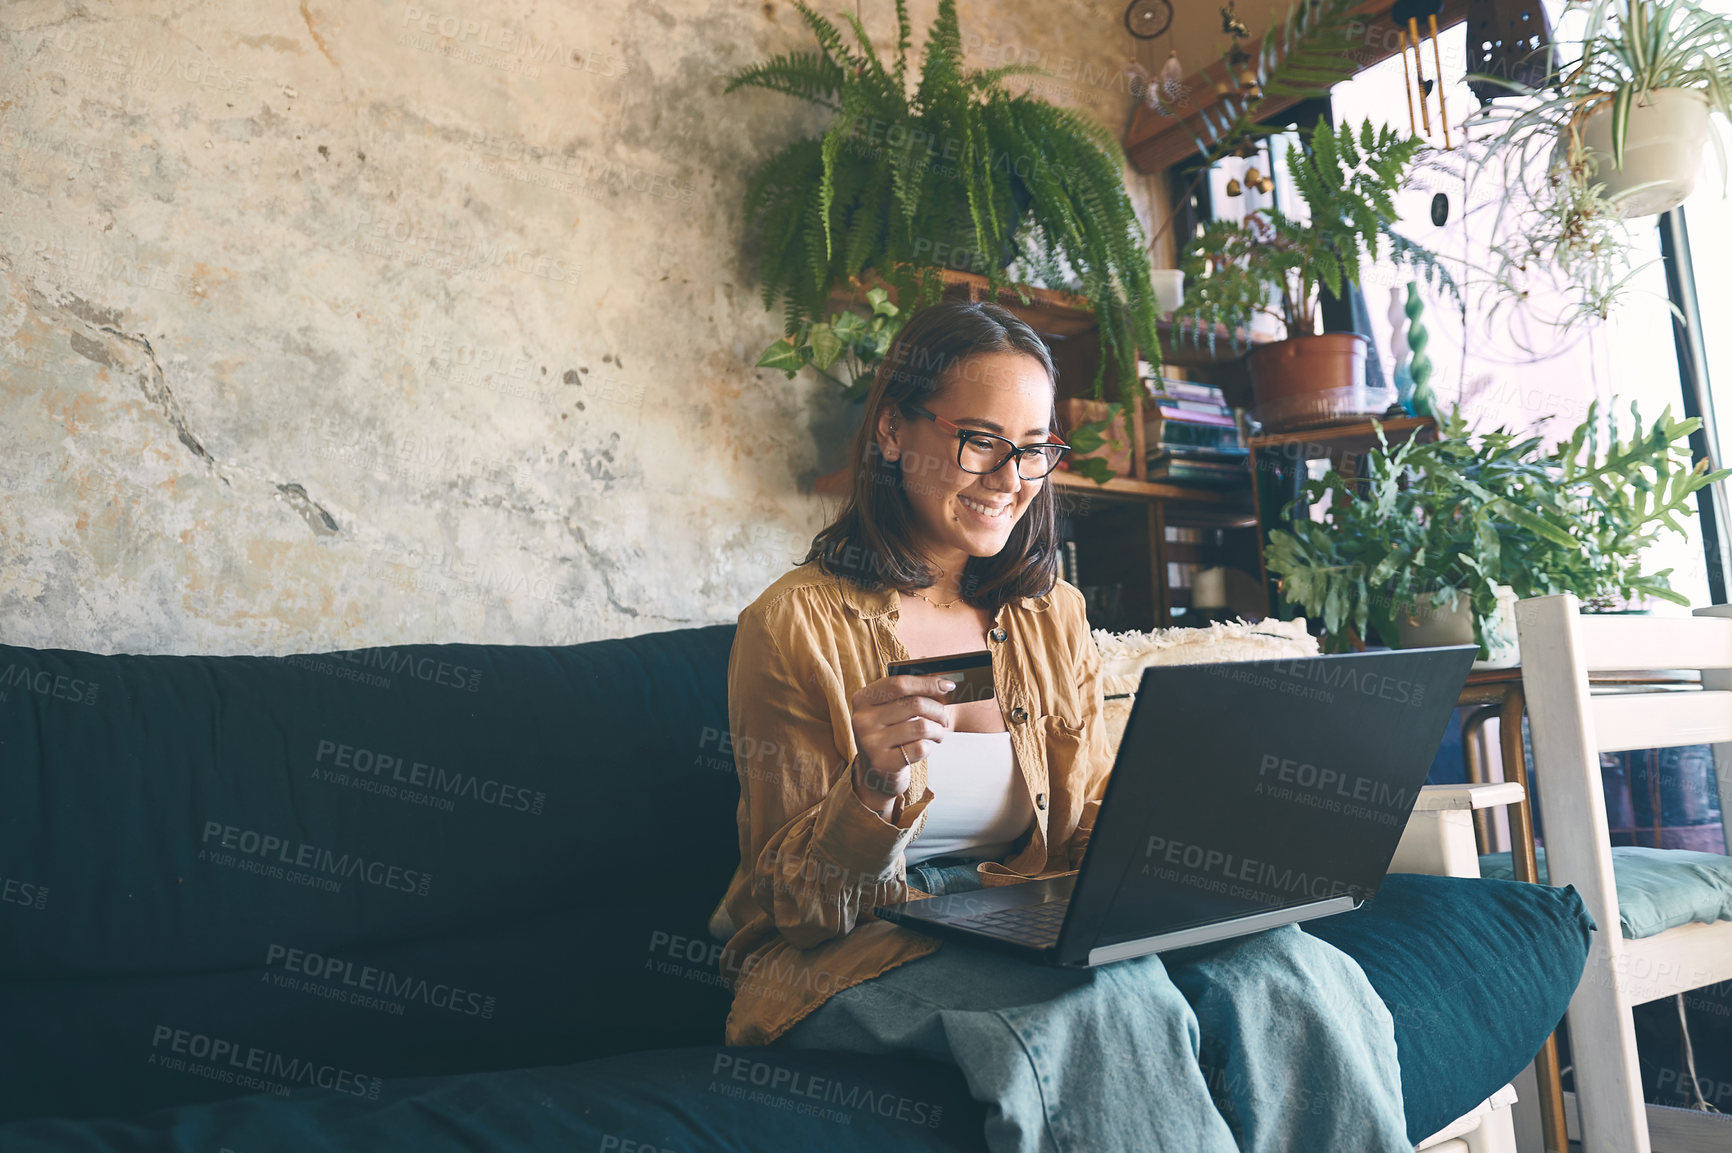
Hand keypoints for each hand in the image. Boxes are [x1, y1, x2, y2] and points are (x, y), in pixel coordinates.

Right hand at [848, 674, 955, 819]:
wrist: (876, 773)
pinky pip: (920, 748)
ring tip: (937, 734)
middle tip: (944, 718)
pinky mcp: (882, 763)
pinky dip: (928, 747)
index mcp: (863, 699)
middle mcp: (862, 720)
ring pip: (921, 726)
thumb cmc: (889, 735)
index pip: (899, 684)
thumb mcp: (890, 711)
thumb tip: (943, 685)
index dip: (927, 683)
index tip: (949, 686)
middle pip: (914, 704)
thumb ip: (908, 695)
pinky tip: (924, 748)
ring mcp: (870, 743)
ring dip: (937, 730)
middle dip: (938, 710)